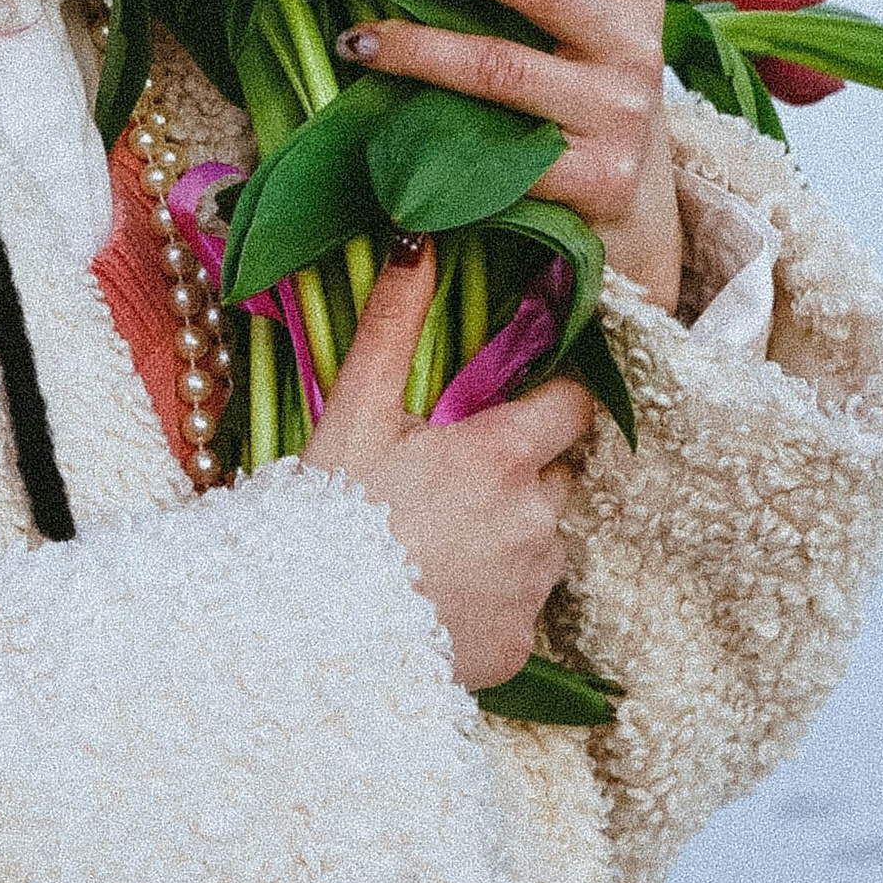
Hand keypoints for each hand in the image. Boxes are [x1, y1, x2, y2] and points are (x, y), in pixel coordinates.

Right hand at [304, 241, 593, 689]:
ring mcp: (532, 585)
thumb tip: (418, 237)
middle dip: (520, 472)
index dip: (548, 402)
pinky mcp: (522, 644)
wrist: (309, 632)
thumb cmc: (330, 511)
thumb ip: (395, 322)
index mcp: (503, 453)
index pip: (574, 406)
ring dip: (509, 536)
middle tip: (451, 482)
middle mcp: (536, 517)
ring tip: (438, 541)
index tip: (511, 408)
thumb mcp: (356, 409)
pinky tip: (440, 594)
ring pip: (542, 542)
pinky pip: (523, 607)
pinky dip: (494, 599)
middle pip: (557, 475)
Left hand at [340, 0, 683, 316]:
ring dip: (418, 48)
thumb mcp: (588, 32)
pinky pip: (501, 152)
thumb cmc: (586, 101)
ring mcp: (618, 114)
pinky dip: (436, 138)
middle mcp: (633, 45)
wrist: (640, 219)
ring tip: (357, 38)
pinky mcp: (597, 180)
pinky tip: (388, 128)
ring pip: (502, 67)